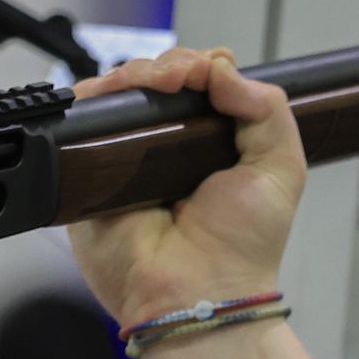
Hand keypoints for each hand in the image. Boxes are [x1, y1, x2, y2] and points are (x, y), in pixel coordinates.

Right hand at [67, 47, 305, 326]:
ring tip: (161, 83)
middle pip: (155, 80)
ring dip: (136, 73)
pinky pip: (78, 122)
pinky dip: (95, 96)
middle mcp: (162, 147)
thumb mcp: (280, 168)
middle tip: (187, 78)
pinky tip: (120, 93)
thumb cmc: (243, 245)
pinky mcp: (85, 173)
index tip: (213, 71)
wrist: (198, 293)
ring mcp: (122, 158)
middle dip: (171, 65)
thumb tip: (220, 66)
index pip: (197, 84)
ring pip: (118, 92)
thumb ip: (266, 109)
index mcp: (206, 144)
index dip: (203, 66)